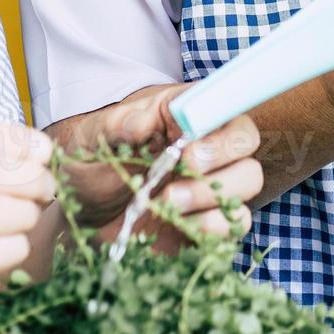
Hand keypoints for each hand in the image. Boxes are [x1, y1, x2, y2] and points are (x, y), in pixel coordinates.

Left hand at [53, 83, 262, 251]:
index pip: (226, 105)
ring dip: (211, 198)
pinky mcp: (212, 220)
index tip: (186, 150)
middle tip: (176, 178)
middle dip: (216, 164)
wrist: (84, 212)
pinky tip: (176, 226)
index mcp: (185, 113)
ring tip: (166, 204)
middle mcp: (208, 144)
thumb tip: (140, 123)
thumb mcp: (93, 139)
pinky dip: (211, 228)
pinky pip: (234, 223)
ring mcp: (213, 183)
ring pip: (249, 182)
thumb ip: (116, 126)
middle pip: (246, 145)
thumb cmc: (93, 164)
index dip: (215, 127)